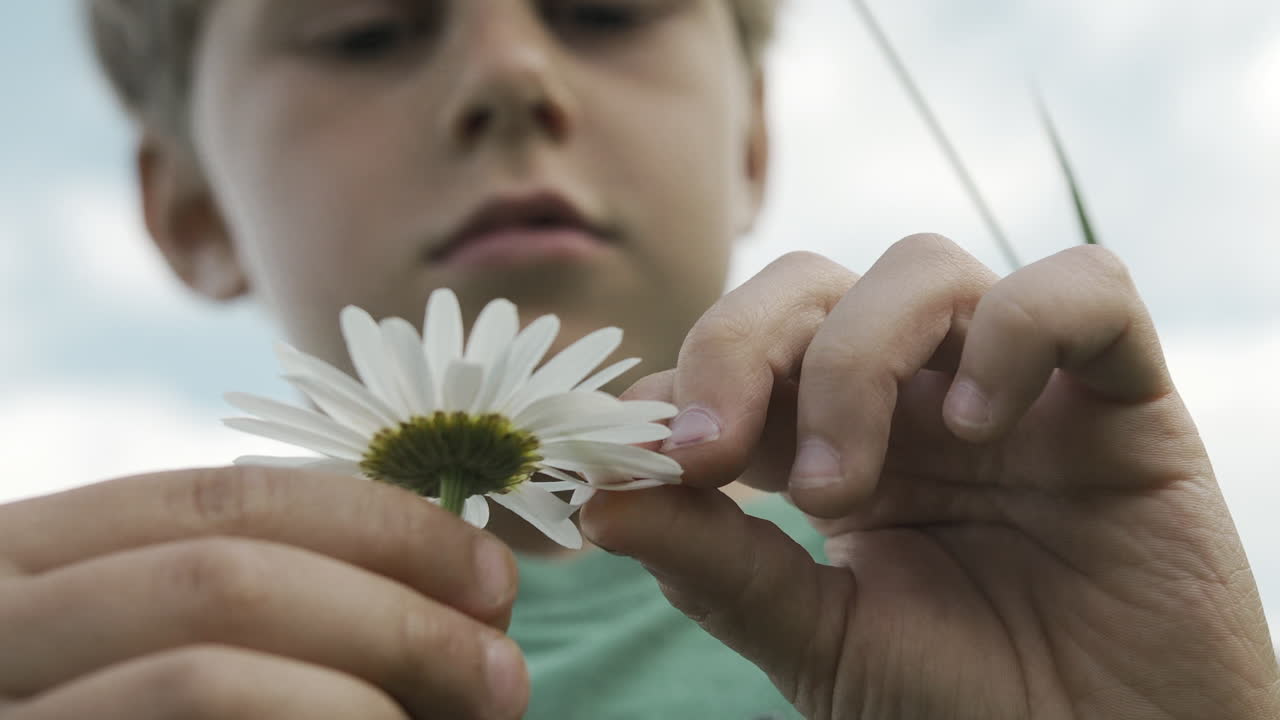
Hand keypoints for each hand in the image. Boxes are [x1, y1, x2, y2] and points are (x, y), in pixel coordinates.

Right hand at [0, 466, 527, 718]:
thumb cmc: (136, 701)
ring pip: (207, 678)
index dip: (381, 528)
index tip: (492, 576)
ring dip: (369, 698)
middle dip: (396, 619)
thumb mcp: (169, 633)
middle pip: (227, 579)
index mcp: (32, 551)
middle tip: (503, 674)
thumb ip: (277, 601)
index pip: (229, 499)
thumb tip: (460, 599)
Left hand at [582, 237, 1279, 718]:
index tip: (629, 454)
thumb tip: (598, 499)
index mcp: (839, 445)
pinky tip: (976, 426)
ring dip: (854, 361)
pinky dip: (1018, 332)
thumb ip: (718, 565)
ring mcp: (1018, 387)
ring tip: (841, 489)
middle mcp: (920, 398)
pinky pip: (1082, 290)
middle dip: (739, 348)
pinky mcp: (1125, 395)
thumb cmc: (964, 710)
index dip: (681, 382)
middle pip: (811, 284)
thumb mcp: (817, 642)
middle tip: (712, 454)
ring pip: (923, 268)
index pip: (744, 352)